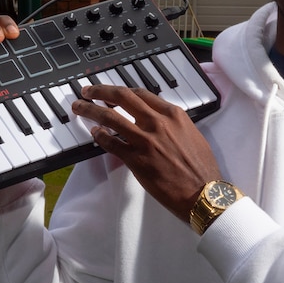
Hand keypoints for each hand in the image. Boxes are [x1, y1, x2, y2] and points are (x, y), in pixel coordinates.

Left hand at [72, 84, 221, 221]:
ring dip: (91, 111)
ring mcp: (145, 141)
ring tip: (79, 107)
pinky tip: (94, 133)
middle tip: (88, 91)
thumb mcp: (191, 135)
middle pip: (122, 98)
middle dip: (101, 91)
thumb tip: (157, 122)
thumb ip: (173, 125)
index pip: (141, 94)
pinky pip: (111, 143)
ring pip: (111, 118)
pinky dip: (99, 136)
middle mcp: (158, 123)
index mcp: (174, 115)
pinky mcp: (136, 160)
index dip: (122, 90)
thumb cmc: (202, 168)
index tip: (112, 91)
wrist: (203, 192)